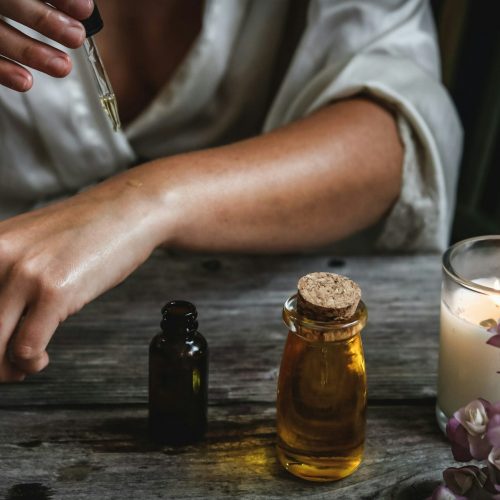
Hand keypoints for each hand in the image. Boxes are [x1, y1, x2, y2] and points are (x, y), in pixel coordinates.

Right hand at [0, 0, 93, 90]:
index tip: (85, 9)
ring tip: (62, 66)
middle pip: (9, 2)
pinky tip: (26, 81)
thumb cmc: (7, 4)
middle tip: (76, 36)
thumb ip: (40, 0)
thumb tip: (81, 7)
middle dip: (44, 20)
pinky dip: (3, 71)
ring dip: (31, 52)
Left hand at [0, 177, 162, 381]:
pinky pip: (27, 348)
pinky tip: (42, 357)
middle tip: (6, 366)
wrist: (127, 212)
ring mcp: (26, 274)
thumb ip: (5, 276)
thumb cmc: (85, 231)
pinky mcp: (55, 292)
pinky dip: (31, 363)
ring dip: (7, 368)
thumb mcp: (30, 245)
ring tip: (24, 364)